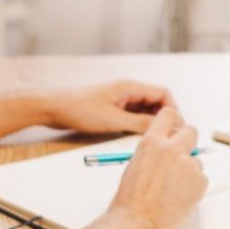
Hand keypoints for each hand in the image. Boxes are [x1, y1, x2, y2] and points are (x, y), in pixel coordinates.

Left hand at [43, 80, 176, 134]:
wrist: (52, 108)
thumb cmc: (79, 109)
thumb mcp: (113, 120)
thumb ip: (140, 123)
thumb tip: (163, 128)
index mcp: (129, 87)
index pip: (163, 94)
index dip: (174, 110)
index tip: (176, 128)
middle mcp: (126, 91)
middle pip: (156, 103)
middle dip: (164, 119)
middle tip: (168, 138)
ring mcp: (118, 100)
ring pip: (144, 111)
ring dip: (150, 124)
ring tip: (153, 141)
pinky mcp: (110, 110)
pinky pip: (132, 117)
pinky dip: (138, 126)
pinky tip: (136, 139)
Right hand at [109, 106, 207, 228]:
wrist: (137, 221)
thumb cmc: (131, 197)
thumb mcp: (136, 162)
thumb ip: (154, 150)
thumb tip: (166, 148)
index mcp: (152, 142)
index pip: (169, 115)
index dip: (173, 122)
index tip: (174, 129)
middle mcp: (172, 149)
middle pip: (191, 131)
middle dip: (187, 140)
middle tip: (180, 154)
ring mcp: (188, 166)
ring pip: (196, 160)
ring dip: (188, 169)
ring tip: (172, 187)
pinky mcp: (200, 182)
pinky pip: (200, 178)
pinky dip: (193, 185)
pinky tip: (178, 196)